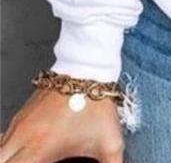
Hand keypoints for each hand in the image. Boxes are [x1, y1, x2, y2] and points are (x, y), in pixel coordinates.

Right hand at [0, 87, 123, 162]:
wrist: (88, 68)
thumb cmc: (97, 106)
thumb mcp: (110, 143)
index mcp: (39, 149)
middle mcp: (22, 137)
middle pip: (1, 160)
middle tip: (31, 162)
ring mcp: (19, 124)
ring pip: (0, 149)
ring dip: (8, 157)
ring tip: (26, 158)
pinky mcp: (21, 114)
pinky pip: (4, 137)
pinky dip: (8, 148)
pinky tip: (23, 152)